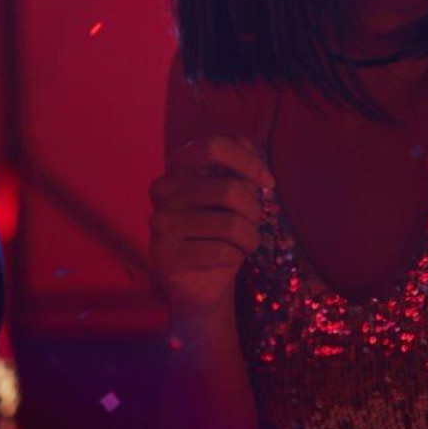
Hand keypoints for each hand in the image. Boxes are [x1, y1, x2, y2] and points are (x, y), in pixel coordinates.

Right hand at [148, 135, 275, 318]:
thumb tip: (254, 158)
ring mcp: (159, 222)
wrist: (202, 282)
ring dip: (250, 238)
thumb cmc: (221, 231)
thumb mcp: (234, 196)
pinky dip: (237, 257)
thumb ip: (241, 171)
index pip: (213, 146)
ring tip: (244, 244)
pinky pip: (222, 252)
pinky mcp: (164, 254)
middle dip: (255, 211)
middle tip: (254, 225)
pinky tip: (228, 259)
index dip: (248, 161)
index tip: (268, 183)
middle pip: (229, 189)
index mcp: (177, 166)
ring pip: (230, 224)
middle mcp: (162, 189)